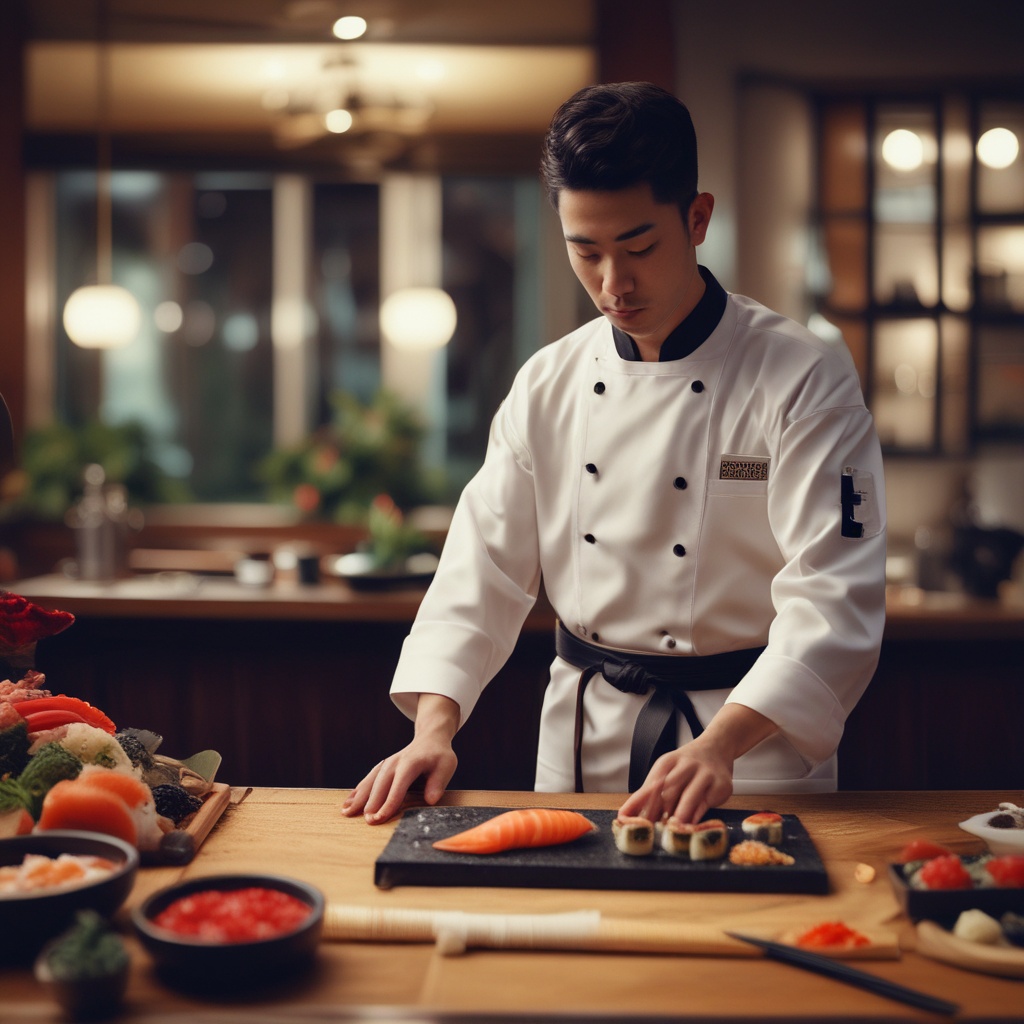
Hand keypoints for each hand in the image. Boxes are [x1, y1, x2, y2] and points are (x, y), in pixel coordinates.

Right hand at [341, 693, 458, 823]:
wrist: (430, 738)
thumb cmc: (439, 756)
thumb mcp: (446, 766)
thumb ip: (438, 783)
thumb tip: (430, 800)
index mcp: (410, 764)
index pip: (397, 787)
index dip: (388, 804)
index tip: (380, 818)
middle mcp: (394, 763)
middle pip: (380, 785)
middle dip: (372, 804)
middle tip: (367, 822)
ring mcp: (386, 764)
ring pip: (370, 782)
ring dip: (358, 797)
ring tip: (346, 812)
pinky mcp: (382, 767)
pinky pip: (368, 779)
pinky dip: (357, 790)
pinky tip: (348, 802)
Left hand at [618, 735, 733, 824]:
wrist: (717, 748)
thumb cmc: (687, 766)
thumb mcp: (667, 771)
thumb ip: (651, 793)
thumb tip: (628, 815)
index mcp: (667, 763)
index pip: (650, 784)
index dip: (637, 803)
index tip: (626, 818)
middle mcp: (686, 765)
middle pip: (668, 790)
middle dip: (657, 812)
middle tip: (649, 830)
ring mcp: (704, 774)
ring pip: (689, 796)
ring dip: (679, 815)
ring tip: (671, 830)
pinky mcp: (721, 785)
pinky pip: (707, 803)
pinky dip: (697, 816)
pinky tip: (690, 825)